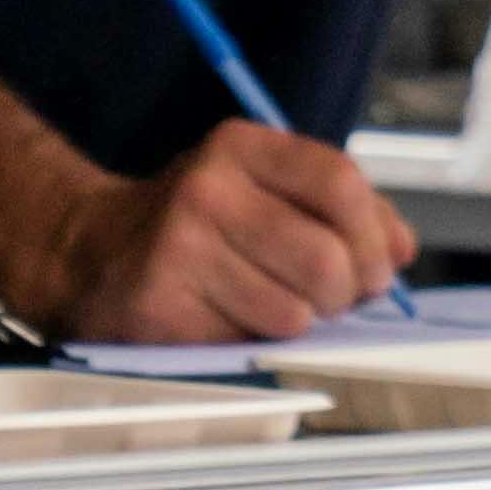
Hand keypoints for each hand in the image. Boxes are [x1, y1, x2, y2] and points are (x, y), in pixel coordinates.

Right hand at [32, 120, 412, 343]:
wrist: (89, 251)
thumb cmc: (195, 223)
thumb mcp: (260, 187)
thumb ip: (339, 209)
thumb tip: (401, 250)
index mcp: (240, 146)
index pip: (341, 183)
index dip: (374, 236)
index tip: (379, 267)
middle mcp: (207, 188)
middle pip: (327, 258)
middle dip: (345, 295)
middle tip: (333, 301)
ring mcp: (180, 247)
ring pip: (294, 313)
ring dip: (299, 324)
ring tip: (272, 307)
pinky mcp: (161, 304)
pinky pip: (249, 343)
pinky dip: (256, 342)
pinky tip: (229, 319)